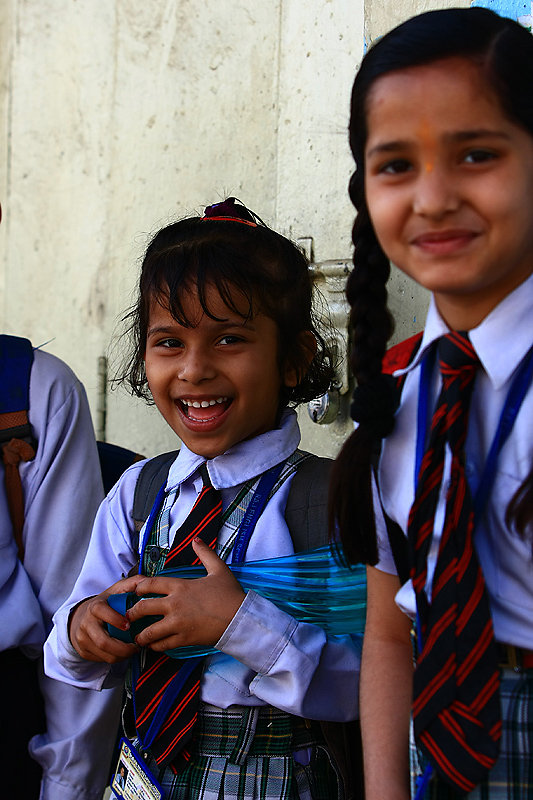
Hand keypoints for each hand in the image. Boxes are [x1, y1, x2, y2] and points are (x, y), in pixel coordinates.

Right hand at [69, 574, 145, 662]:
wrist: (80, 617)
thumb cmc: (104, 603)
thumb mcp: (115, 590)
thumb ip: (131, 584)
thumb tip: (145, 581)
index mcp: (94, 607)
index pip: (101, 612)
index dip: (115, 619)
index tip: (129, 625)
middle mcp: (86, 624)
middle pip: (103, 642)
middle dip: (124, 648)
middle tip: (137, 645)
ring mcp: (83, 639)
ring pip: (105, 654)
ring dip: (122, 655)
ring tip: (133, 649)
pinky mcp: (84, 651)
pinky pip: (102, 659)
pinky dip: (116, 658)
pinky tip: (124, 652)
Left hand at [127, 538, 245, 651]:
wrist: (241, 618)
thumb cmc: (230, 594)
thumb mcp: (219, 569)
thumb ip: (205, 553)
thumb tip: (197, 539)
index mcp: (180, 586)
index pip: (150, 584)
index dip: (139, 588)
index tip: (136, 592)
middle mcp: (175, 604)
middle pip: (142, 609)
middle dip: (132, 613)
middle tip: (128, 616)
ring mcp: (178, 623)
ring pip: (149, 632)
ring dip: (141, 635)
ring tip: (137, 637)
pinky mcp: (184, 639)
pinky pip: (162, 645)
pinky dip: (156, 646)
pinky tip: (155, 645)